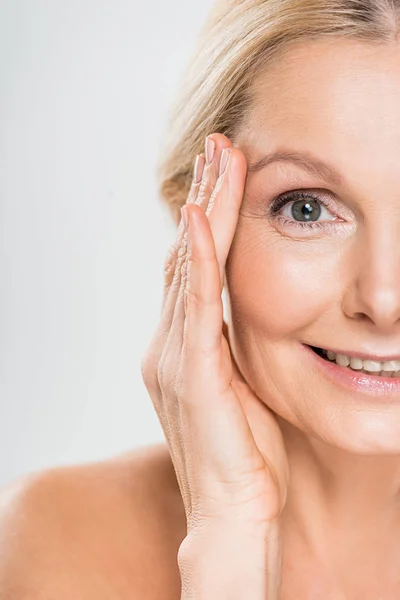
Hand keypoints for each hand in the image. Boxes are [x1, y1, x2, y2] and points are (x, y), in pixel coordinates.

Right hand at [141, 133, 288, 528]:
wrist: (232, 514)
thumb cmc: (244, 455)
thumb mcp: (239, 387)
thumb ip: (231, 348)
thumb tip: (242, 317)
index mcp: (183, 348)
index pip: (192, 269)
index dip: (208, 220)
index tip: (224, 175)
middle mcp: (168, 345)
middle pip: (186, 256)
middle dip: (205, 198)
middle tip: (219, 145)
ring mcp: (173, 358)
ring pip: (188, 269)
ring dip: (205, 212)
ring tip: (218, 161)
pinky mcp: (190, 376)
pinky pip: (193, 307)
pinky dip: (195, 261)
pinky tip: (201, 220)